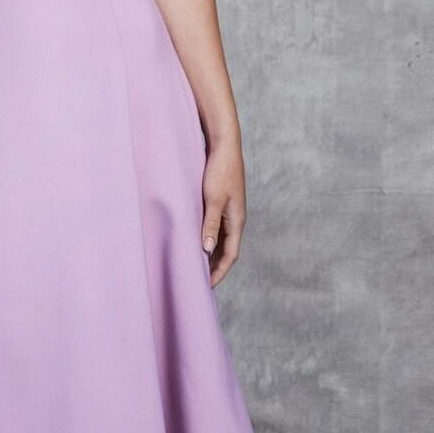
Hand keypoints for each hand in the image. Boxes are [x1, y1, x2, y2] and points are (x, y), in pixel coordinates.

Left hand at [200, 138, 245, 286]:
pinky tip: (196, 241)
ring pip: (221, 240)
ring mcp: (229, 211)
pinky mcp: (222, 203)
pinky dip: (208, 239)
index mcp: (237, 221)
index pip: (231, 255)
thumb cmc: (220, 171)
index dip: (219, 272)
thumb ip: (210, 225)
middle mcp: (235, 219)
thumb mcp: (213, 200)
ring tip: (196, 267)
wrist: (224, 146)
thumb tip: (207, 250)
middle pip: (227, 250)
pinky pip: (216, 228)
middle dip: (215, 267)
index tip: (207, 286)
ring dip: (211, 254)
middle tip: (199, 281)